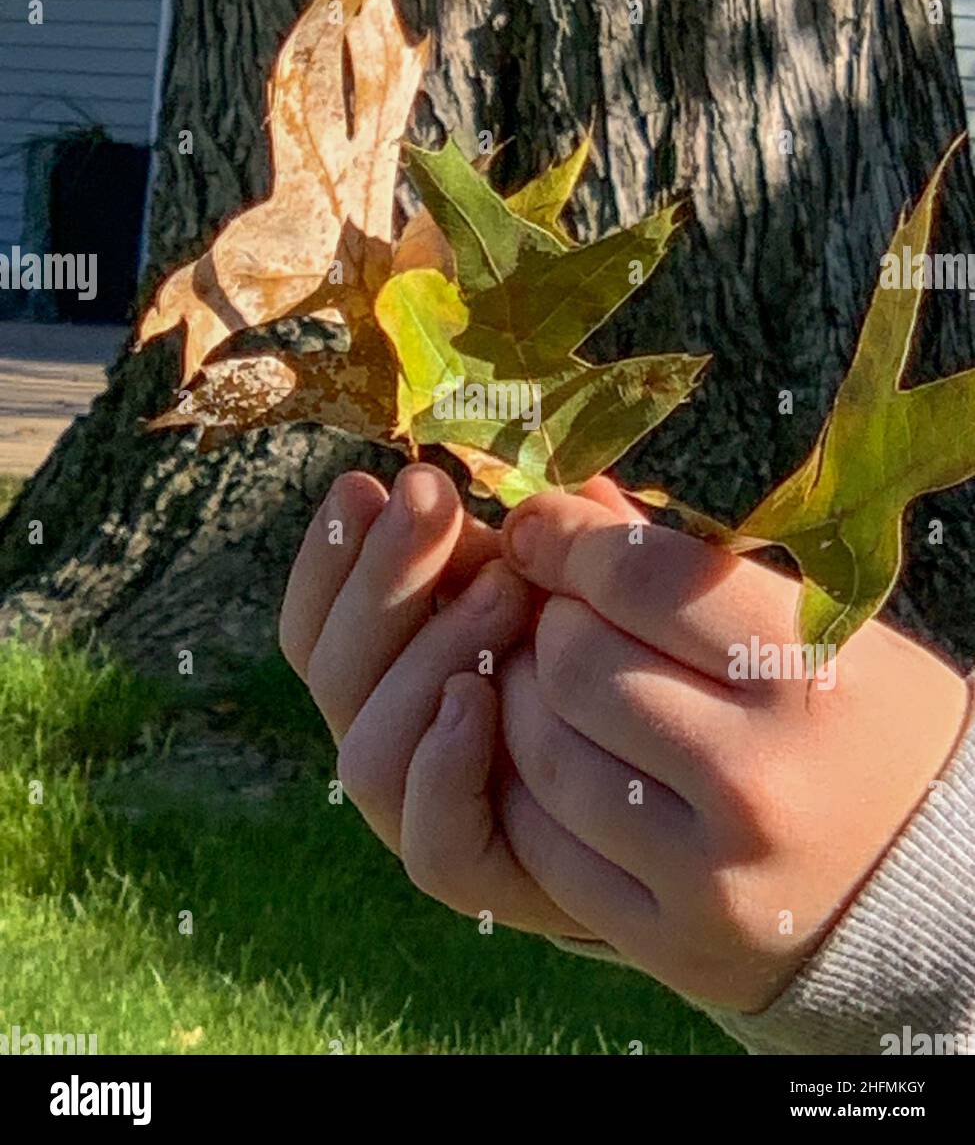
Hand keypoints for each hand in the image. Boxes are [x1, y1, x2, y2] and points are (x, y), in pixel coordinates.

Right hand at [279, 463, 615, 936]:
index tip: (365, 485)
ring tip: (504, 588)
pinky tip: (482, 699)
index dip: (328, 558)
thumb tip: (575, 487)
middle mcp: (396, 742)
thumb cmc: (617, 675)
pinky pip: (431, 845)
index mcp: (394, 672)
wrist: (673, 806)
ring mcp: (431, 813)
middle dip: (380, 576)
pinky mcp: (486, 877)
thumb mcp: (588, 596)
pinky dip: (444, 770)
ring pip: (370, 753)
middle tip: (431, 500)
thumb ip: (570, 552)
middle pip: (335, 672)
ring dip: (428, 655)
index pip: (317, 625)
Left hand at [491, 490, 971, 1010]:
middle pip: (576, 663)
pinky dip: (524, 787)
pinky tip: (550, 756)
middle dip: (547, 620)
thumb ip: (685, 567)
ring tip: (542, 678)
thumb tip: (571, 504)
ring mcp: (708, 874)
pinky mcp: (670, 942)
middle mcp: (757, 780)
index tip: (540, 527)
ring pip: (545, 752)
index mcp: (807, 679)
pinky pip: (542, 846)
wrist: (933, 887)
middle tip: (557, 612)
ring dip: (519, 698)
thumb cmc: (862, 726)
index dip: (567, 538)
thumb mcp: (812, 628)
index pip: (641, 579)